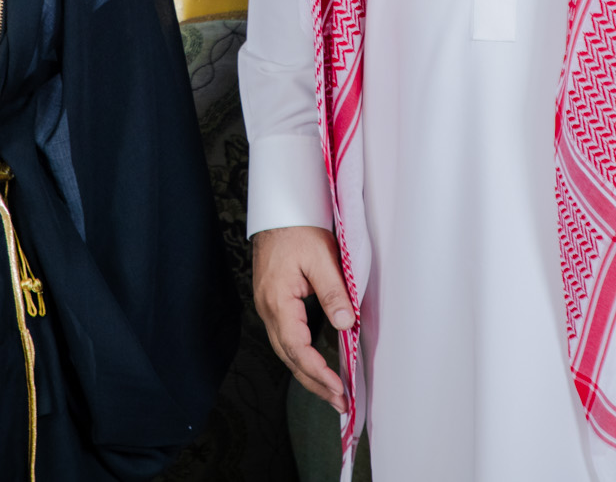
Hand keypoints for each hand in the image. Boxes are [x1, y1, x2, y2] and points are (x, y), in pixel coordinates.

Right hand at [251, 225, 353, 411]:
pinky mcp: (274, 304)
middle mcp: (268, 310)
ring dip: (308, 374)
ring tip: (332, 393)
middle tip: (340, 403)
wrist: (278, 212)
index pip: (297, 347)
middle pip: (290, 358)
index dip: (318, 371)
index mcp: (278, 301)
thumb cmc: (297, 230)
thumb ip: (333, 292)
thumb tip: (346, 324)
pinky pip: (286, 339)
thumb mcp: (321, 257)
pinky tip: (316, 366)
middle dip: (315, 383)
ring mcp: (269, 308)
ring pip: (286, 351)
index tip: (339, 388)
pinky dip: (302, 358)